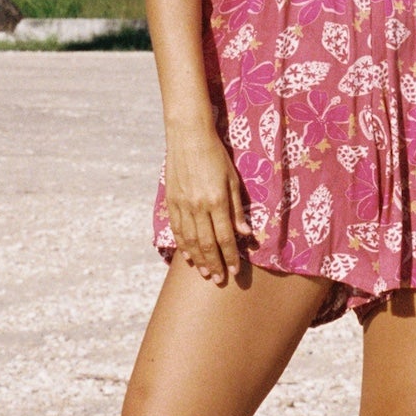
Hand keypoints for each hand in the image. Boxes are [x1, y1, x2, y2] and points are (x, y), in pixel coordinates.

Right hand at [163, 123, 254, 285]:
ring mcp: (182, 204)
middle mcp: (198, 206)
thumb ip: (237, 208)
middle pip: (206, 243)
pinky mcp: (171, 201)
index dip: (231, 256)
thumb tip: (245, 233)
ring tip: (204, 273)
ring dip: (198, 259)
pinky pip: (176, 229)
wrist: (188, 136)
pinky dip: (182, 245)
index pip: (225, 237)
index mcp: (217, 200)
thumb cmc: (215, 155)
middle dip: (214, 264)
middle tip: (219, 279)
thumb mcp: (233, 178)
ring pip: (190, 240)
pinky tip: (187, 256)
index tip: (235, 270)